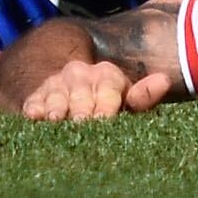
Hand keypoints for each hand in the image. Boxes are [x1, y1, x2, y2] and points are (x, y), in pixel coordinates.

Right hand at [19, 56, 170, 120]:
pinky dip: (34, 108)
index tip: (105, 118)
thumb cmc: (107, 104)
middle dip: (82, 108)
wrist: (73, 89)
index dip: (106, 104)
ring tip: (57, 119)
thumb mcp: (126, 100)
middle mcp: (80, 75)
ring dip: (56, 107)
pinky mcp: (36, 96)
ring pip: (57, 95)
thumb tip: (164, 80)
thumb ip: (143, 96)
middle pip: (81, 93)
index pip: (108, 88)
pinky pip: (34, 101)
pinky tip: (33, 116)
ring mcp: (57, 84)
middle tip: (82, 122)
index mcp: (107, 75)